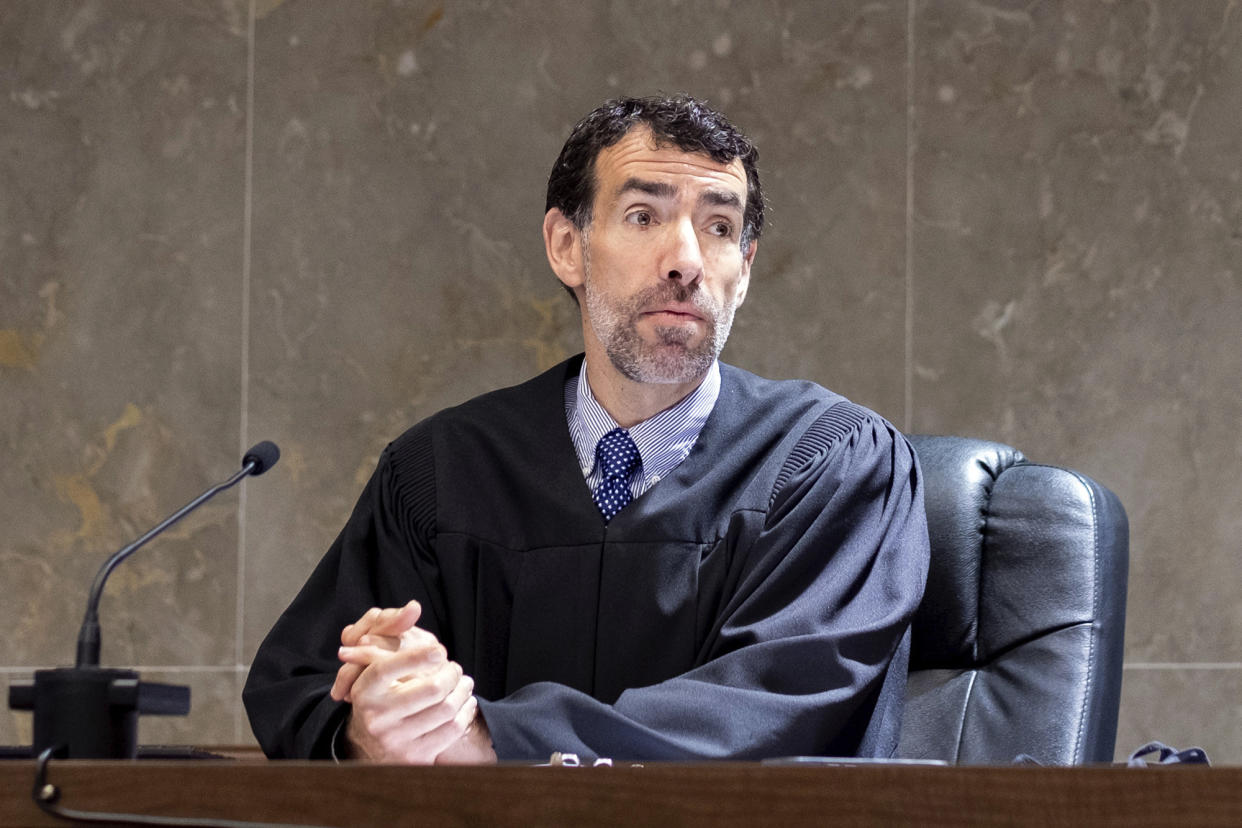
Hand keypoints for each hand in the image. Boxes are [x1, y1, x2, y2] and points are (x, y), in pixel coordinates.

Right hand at [332, 601, 495, 763]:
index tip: (440, 650)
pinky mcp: (414, 757)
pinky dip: (464, 712)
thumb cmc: (382, 694)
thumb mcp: (378, 666)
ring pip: (445, 709)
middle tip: (456, 668)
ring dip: (463, 691)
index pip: (387, 669)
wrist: (373, 744)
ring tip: (464, 683)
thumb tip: (413, 607)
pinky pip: (451, 730)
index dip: (417, 656)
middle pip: (430, 689)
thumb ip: (392, 634)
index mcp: (364, 691)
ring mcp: (394, 740)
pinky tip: (465, 703)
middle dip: (451, 674)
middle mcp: (375, 717)